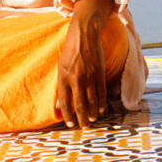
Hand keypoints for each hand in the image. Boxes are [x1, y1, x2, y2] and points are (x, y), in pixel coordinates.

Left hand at [56, 0, 114, 127]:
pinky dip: (101, 102)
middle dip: (81, 118)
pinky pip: (101, 91)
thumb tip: (59, 103)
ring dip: (92, 113)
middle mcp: (75, 79)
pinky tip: (101, 110)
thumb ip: (61, 84)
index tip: (70, 124)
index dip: (68, 115)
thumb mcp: (61, 66)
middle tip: (84, 127)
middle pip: (79, 104)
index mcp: (63, 77)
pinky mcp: (99, 73)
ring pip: (91, 100)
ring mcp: (88, 76)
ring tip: (93, 121)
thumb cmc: (70, 50)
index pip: (65, 102)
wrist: (84, 34)